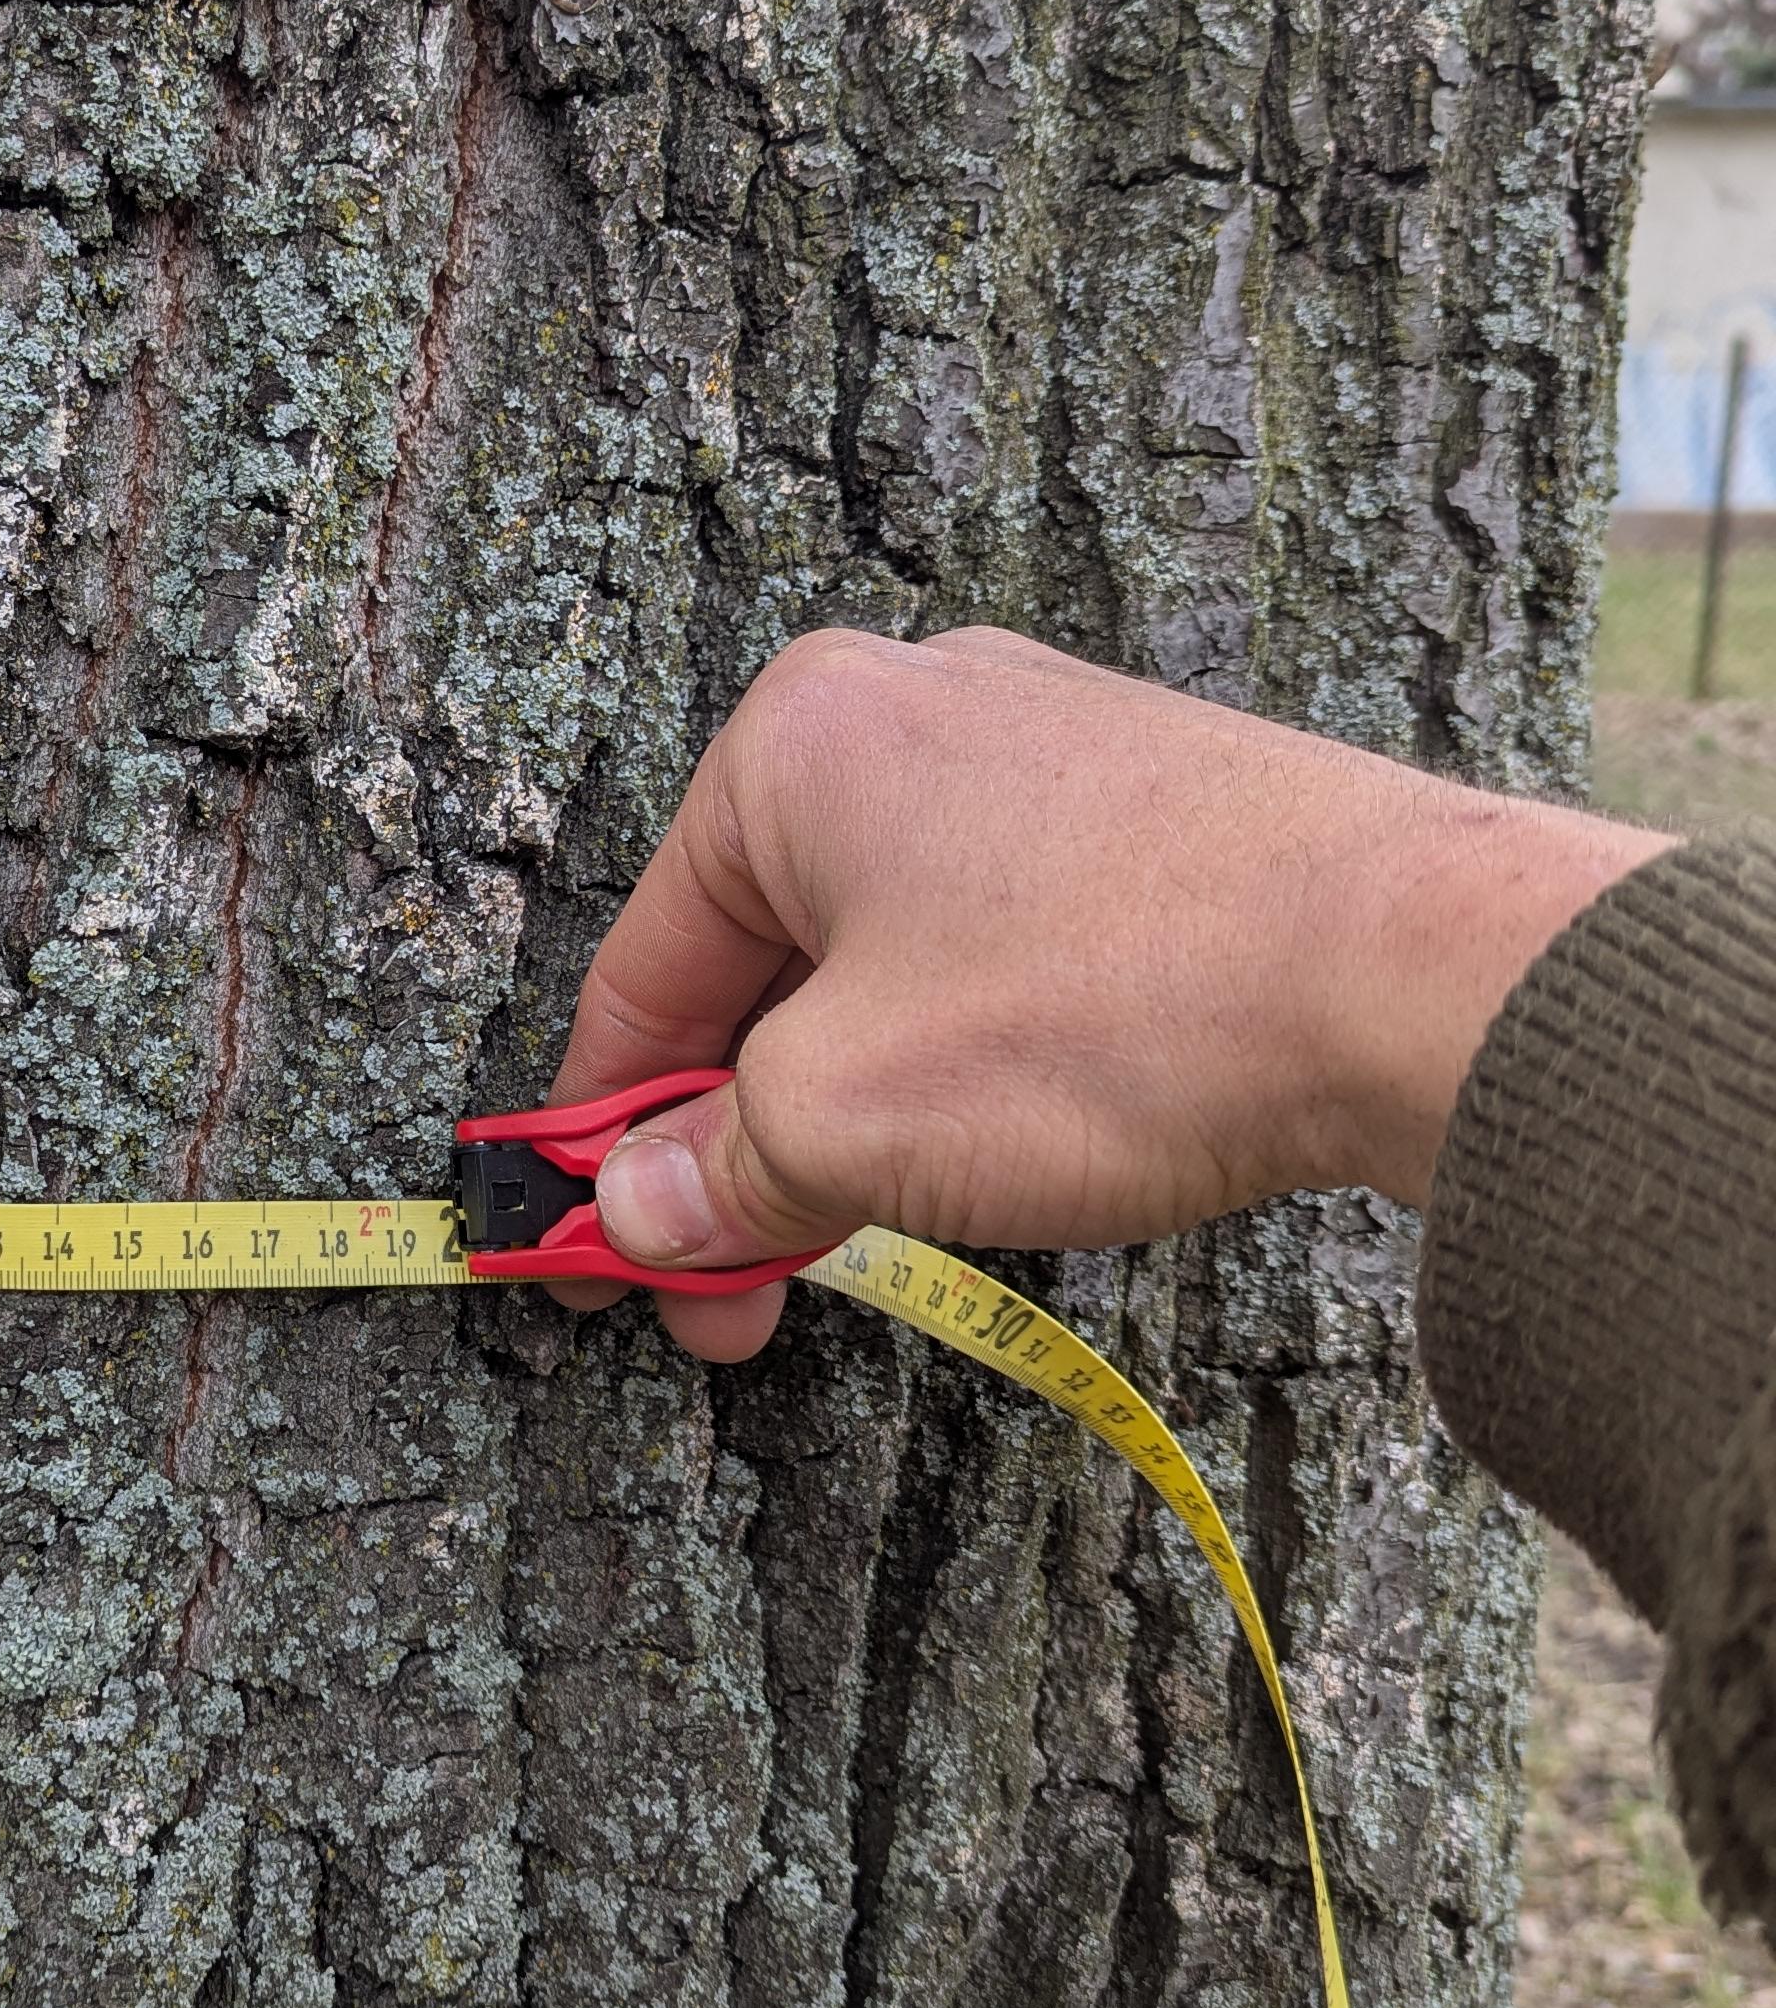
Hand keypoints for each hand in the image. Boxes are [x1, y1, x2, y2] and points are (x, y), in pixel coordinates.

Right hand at [553, 626, 1666, 1362]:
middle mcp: (913, 710)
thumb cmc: (1117, 1007)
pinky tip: (990, 1159)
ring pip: (885, 965)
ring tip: (867, 1244)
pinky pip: (1002, 950)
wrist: (1418, 972)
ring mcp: (1048, 752)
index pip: (642, 968)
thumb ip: (719, 1171)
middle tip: (733, 1297)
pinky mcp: (1158, 813)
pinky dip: (965, 1061)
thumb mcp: (849, 1119)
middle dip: (738, 1147)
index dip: (601, 1135)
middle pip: (763, 967)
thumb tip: (643, 1212)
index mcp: (796, 742)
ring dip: (853, 1114)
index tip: (588, 1250)